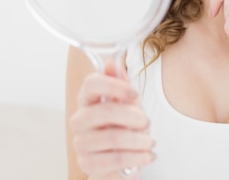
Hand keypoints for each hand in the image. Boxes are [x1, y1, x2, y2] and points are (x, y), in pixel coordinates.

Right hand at [69, 62, 154, 179]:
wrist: (118, 162)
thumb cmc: (122, 127)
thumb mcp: (127, 104)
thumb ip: (121, 85)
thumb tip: (111, 64)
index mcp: (87, 100)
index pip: (91, 84)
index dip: (115, 86)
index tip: (134, 93)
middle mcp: (79, 121)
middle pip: (105, 111)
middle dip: (133, 116)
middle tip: (147, 122)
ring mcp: (81, 143)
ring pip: (114, 137)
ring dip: (140, 140)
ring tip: (149, 142)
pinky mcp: (88, 164)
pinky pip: (117, 159)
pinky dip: (138, 157)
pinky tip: (147, 155)